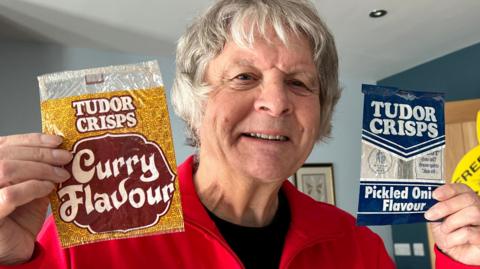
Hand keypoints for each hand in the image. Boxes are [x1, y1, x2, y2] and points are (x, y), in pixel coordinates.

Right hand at [0, 133, 71, 264]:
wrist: (14, 247)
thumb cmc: (19, 215)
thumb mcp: (31, 186)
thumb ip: (38, 169)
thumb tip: (60, 151)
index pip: (5, 144)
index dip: (31, 139)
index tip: (58, 140)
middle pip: (7, 155)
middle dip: (41, 154)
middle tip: (66, 157)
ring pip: (7, 169)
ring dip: (40, 169)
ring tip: (61, 174)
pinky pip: (11, 195)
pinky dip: (34, 187)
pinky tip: (49, 188)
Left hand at [426, 183, 479, 264]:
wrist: (455, 254)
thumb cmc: (448, 234)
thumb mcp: (438, 219)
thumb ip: (435, 209)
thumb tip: (426, 201)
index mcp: (466, 200)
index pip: (462, 188)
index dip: (448, 190)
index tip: (435, 195)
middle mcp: (479, 208)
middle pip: (468, 199)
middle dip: (445, 206)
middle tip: (430, 215)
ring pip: (472, 213)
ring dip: (451, 223)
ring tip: (445, 230)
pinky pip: (470, 233)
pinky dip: (454, 238)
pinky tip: (453, 241)